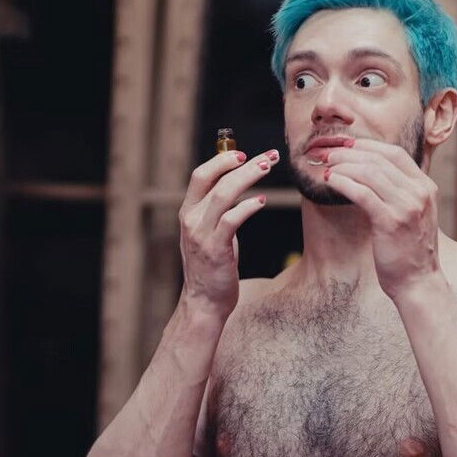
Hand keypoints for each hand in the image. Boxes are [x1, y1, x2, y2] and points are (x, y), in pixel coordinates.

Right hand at [178, 147, 279, 315]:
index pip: (200, 175)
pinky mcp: (215, 249)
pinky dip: (248, 206)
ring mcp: (201, 234)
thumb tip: (236, 185)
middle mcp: (191, 219)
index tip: (244, 154)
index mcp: (188, 212)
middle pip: (211, 179)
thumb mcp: (209, 232)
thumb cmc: (212, 266)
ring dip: (248, 178)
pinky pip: (232, 219)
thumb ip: (217, 210)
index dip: (221, 160)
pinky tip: (261, 201)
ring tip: (267, 169)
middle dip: (239, 163)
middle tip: (268, 157)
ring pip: (223, 194)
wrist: (204, 302)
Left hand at [317, 138, 442, 298]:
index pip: (395, 153)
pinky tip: (331, 182)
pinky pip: (362, 193)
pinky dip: (343, 183)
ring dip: (343, 166)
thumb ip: (398, 192)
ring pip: (369, 172)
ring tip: (326, 167)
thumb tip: (367, 172)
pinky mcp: (391, 222)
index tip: (345, 146)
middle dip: (349, 153)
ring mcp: (406, 207)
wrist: (418, 281)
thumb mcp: (412, 213)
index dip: (367, 145)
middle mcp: (419, 193)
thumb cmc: (410, 250)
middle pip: (379, 159)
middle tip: (327, 154)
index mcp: (425, 187)